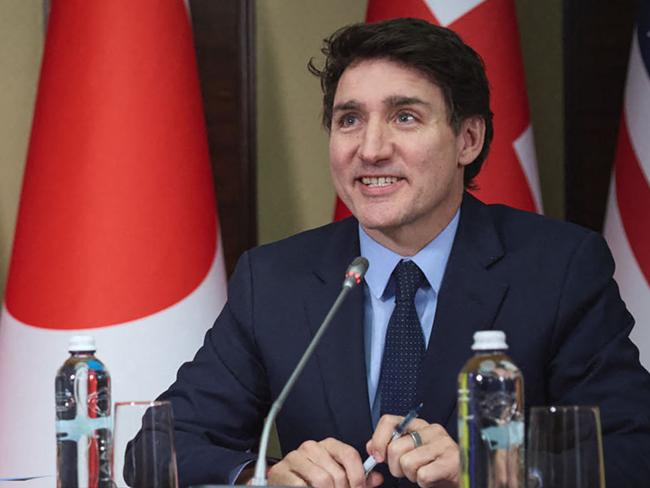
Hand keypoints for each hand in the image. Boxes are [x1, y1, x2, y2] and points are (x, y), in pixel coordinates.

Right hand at [266, 437, 383, 487]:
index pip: (350, 455)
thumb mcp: (336, 473)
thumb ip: (357, 476)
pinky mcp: (282, 471)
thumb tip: (377, 478)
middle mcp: (312, 447)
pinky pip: (302, 486)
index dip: (358, 477)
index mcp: (328, 445)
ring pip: (322, 480)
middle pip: (337, 473)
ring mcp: (296, 457)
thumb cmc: (311, 476)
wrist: (283, 479)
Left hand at [366, 415, 459, 487]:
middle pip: (395, 447)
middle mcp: (431, 429)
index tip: (377, 457)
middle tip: (406, 471)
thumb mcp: (409, 452)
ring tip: (422, 473)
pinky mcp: (452, 462)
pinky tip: (431, 478)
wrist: (459, 477)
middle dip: (396, 467)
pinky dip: (423, 482)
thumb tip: (372, 448)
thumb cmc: (432, 465)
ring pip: (407, 463)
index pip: (388, 421)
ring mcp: (444, 444)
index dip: (378, 441)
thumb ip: (389, 447)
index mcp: (418, 424)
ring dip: (411, 475)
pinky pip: (423, 475)